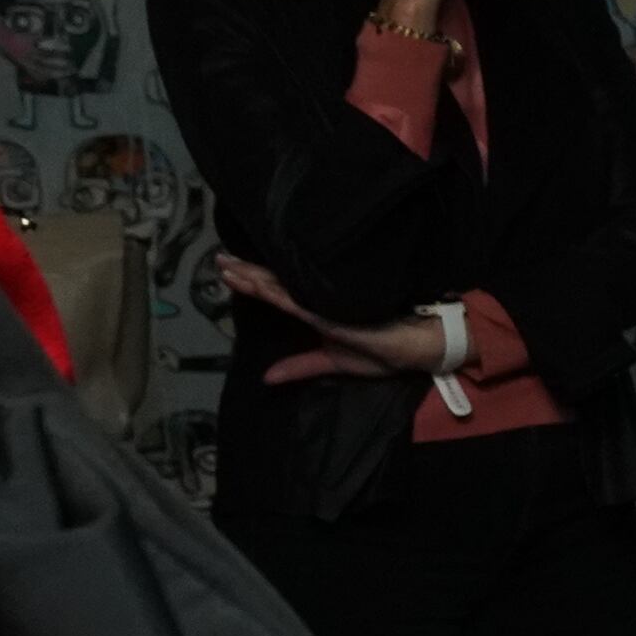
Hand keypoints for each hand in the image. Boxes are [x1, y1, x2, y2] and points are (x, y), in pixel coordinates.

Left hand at [216, 254, 439, 381]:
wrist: (417, 347)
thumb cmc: (382, 351)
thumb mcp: (333, 363)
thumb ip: (300, 366)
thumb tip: (266, 379)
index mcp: (313, 312)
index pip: (276, 293)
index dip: (251, 281)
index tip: (226, 268)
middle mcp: (315, 302)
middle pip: (274, 284)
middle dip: (245, 271)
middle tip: (219, 256)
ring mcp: (325, 304)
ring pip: (282, 287)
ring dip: (254, 277)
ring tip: (229, 264)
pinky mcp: (335, 313)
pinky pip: (300, 302)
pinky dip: (278, 293)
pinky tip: (260, 284)